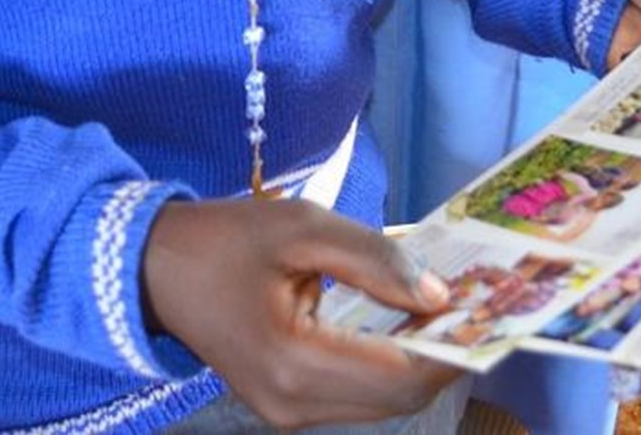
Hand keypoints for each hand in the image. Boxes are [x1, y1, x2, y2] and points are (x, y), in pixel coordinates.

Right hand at [142, 197, 461, 426]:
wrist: (153, 268)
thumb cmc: (223, 239)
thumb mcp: (302, 226)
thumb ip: (375, 259)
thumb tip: (439, 295)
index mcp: (294, 362)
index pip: (401, 375)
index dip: (451, 346)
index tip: (487, 306)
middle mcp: (294, 405)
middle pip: (399, 398)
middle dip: (441, 354)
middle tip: (475, 305)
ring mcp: (287, 413)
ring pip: (382, 403)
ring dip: (416, 362)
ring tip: (442, 310)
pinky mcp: (285, 407)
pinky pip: (355, 396)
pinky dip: (386, 366)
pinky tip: (399, 325)